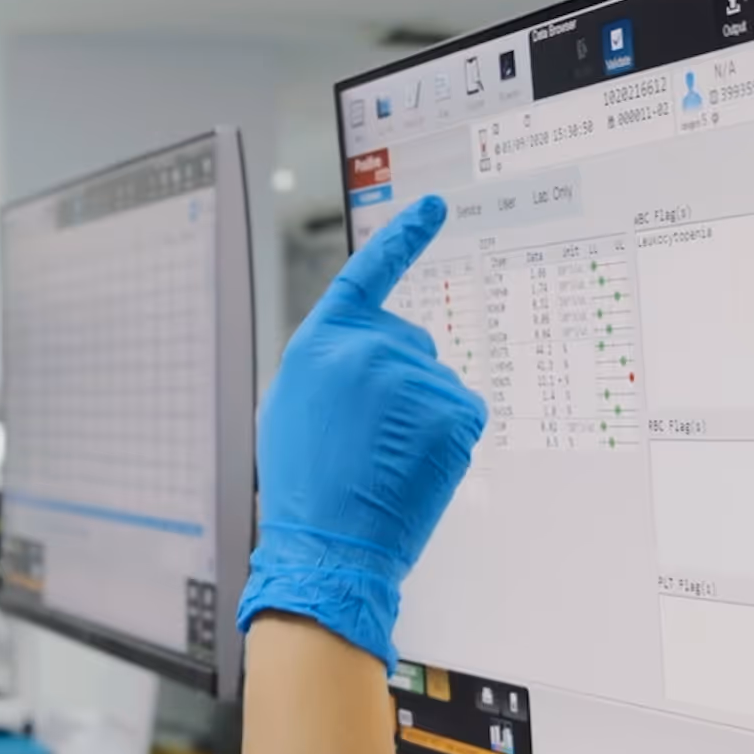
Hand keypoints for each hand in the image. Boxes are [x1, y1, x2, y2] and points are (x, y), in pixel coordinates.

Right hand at [237, 196, 486, 671]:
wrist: (328, 546)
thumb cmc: (304, 487)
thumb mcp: (292, 407)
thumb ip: (328, 364)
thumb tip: (363, 351)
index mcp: (321, 342)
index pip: (368, 275)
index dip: (402, 238)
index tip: (434, 206)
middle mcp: (368, 348)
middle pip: (410, 344)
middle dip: (399, 382)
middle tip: (369, 439)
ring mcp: (414, 378)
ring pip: (435, 384)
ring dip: (420, 417)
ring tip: (384, 462)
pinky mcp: (451, 410)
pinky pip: (461, 412)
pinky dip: (445, 439)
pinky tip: (414, 468)